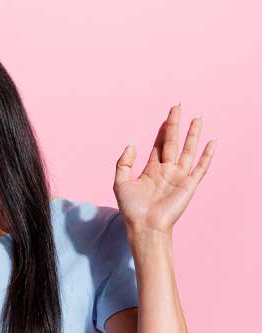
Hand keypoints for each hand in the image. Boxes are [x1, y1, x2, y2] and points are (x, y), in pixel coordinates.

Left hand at [114, 104, 214, 235]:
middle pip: (172, 142)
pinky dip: (207, 155)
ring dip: (192, 134)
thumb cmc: (132, 209)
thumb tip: (132, 145)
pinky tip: (212, 142)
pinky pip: (201, 167)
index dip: (162, 131)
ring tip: (197, 118)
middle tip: (178, 106)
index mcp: (151, 170)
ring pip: (187, 150)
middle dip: (175, 125)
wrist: (145, 226)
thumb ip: (123, 163)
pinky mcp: (189, 184)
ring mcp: (179, 177)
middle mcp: (166, 171)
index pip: (159, 145)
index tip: (166, 116)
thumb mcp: (120, 183)